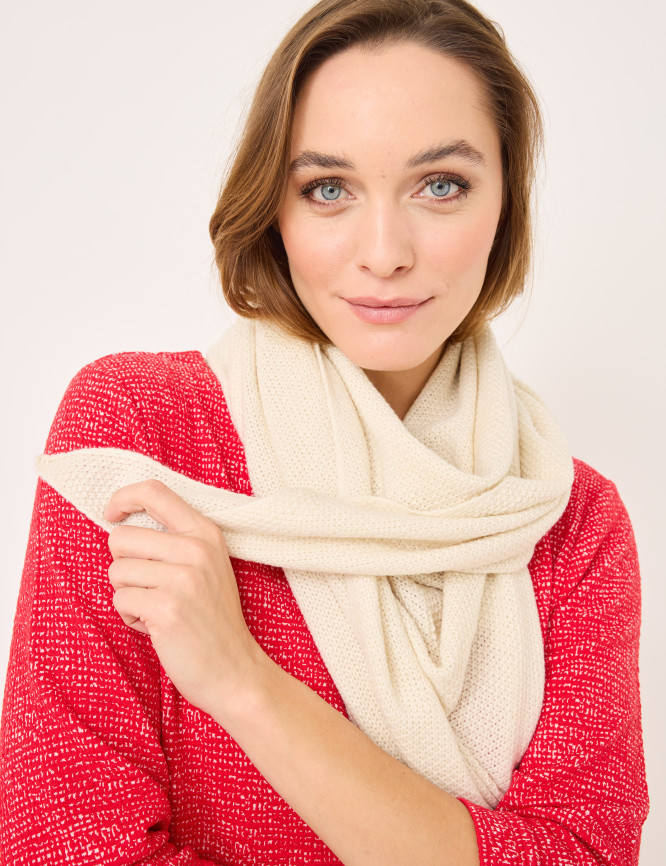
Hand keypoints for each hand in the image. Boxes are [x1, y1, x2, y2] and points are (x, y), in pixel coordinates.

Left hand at [104, 479, 263, 715]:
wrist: (235, 669)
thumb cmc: (212, 617)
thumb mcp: (207, 564)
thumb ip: (176, 538)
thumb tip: (122, 522)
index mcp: (205, 532)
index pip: (153, 492)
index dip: (123, 498)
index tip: (112, 514)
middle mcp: (195, 549)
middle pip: (121, 537)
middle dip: (123, 565)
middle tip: (149, 586)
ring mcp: (183, 579)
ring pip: (116, 571)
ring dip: (127, 594)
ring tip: (156, 608)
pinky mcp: (166, 608)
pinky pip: (120, 600)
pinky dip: (130, 617)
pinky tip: (155, 626)